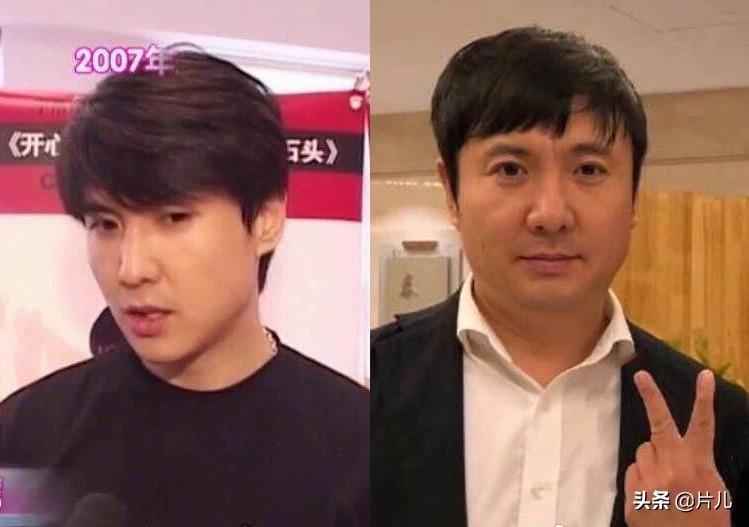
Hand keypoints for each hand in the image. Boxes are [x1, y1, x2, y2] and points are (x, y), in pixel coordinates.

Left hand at [624, 369, 729, 526]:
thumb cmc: (707, 520)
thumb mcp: (714, 491)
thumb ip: (697, 464)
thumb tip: (679, 450)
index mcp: (698, 466)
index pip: (702, 425)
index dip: (704, 399)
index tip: (705, 376)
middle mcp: (672, 469)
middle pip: (659, 425)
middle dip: (651, 397)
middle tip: (641, 376)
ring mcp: (649, 482)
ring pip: (644, 452)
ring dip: (653, 459)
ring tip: (666, 484)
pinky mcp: (633, 498)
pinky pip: (633, 474)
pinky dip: (642, 480)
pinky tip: (655, 498)